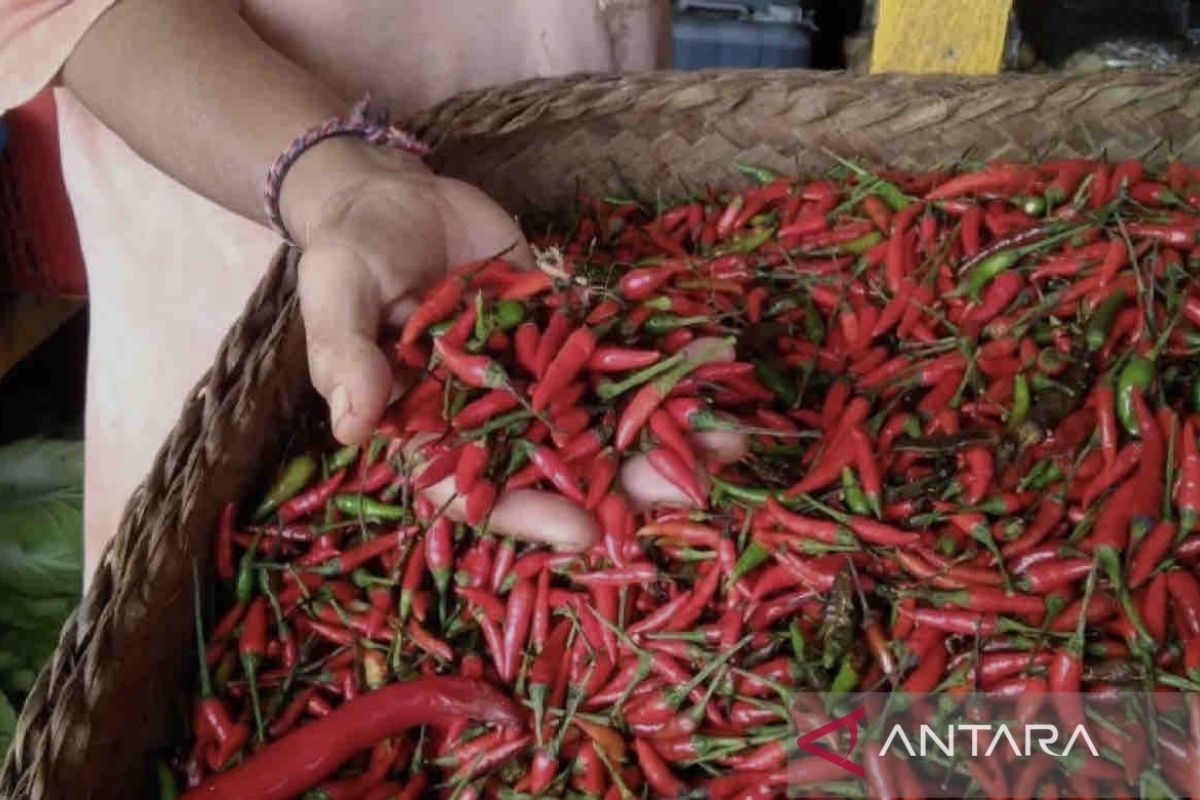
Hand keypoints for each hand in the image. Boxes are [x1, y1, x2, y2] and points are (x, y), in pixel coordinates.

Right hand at [284, 146, 745, 551]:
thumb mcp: (337, 293)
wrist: (391, 194)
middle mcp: (489, 413)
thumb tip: (352, 429)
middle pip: (557, 463)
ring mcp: (532, 373)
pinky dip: (660, 365)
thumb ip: (348, 356)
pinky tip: (712, 369)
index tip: (587, 533)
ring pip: (598, 415)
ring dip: (660, 431)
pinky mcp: (561, 331)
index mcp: (428, 426)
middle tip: (690, 492)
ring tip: (727, 440)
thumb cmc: (349, 249)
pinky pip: (613, 354)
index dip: (529, 515)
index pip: (477, 489)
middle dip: (624, 481)